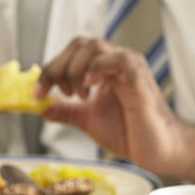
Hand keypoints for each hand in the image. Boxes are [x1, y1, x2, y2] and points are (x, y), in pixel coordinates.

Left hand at [36, 37, 194, 182]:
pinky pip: (119, 59)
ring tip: (79, 95)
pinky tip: (90, 87)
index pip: (72, 53)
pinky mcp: (140, 79)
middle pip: (80, 44)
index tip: (38, 92)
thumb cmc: (131, 132)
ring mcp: (129, 68)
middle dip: (58, 66)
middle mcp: (116, 63)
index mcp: (104, 69)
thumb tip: (40, 106)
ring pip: (95, 46)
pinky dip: (97, 68)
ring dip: (76, 69)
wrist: (157, 150)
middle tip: (56, 92)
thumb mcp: (88, 120)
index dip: (51, 69)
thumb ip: (66, 110)